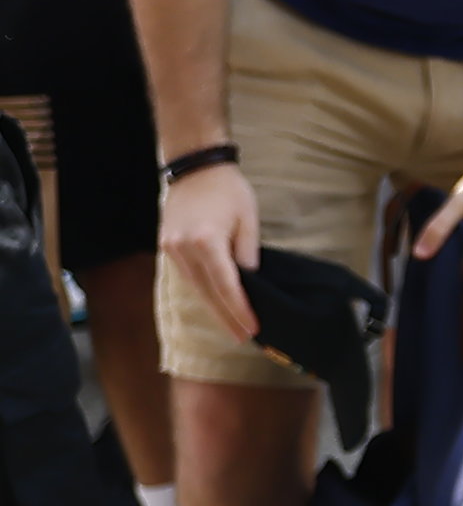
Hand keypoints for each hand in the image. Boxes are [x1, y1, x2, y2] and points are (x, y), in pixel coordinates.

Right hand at [160, 157, 261, 341]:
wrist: (194, 167)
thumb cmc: (228, 190)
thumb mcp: (249, 220)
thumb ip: (247, 254)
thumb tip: (248, 282)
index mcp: (206, 241)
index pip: (226, 286)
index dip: (239, 310)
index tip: (252, 328)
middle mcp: (183, 248)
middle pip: (207, 292)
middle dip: (226, 317)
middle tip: (244, 337)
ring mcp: (170, 247)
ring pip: (194, 287)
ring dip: (213, 307)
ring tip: (232, 325)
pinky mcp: (166, 245)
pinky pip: (187, 275)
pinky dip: (202, 290)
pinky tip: (215, 302)